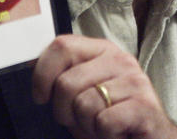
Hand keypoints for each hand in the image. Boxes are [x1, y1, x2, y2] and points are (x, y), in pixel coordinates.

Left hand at [32, 34, 176, 138]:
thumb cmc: (113, 118)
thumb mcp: (85, 93)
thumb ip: (65, 77)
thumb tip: (32, 66)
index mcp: (102, 51)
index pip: (62, 45)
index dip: (42, 74)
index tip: (41, 97)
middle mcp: (120, 60)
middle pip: (66, 82)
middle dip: (63, 112)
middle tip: (80, 121)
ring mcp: (135, 81)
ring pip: (83, 105)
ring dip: (86, 127)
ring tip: (101, 127)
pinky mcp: (144, 106)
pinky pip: (103, 121)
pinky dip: (103, 135)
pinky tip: (115, 133)